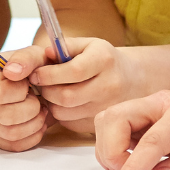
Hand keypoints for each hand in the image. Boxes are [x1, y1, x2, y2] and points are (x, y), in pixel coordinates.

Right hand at [0, 45, 51, 150]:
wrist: (40, 81)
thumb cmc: (36, 67)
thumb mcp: (36, 55)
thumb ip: (26, 59)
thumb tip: (12, 71)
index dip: (20, 92)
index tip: (29, 84)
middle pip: (4, 117)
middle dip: (31, 111)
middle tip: (40, 102)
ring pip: (10, 134)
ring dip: (34, 125)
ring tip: (42, 113)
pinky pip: (12, 145)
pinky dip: (31, 138)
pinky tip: (38, 125)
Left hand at [29, 35, 147, 133]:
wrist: (133, 80)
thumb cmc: (103, 60)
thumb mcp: (89, 44)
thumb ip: (66, 46)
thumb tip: (46, 53)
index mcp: (105, 60)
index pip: (73, 71)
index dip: (49, 74)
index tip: (36, 73)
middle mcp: (109, 86)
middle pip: (67, 96)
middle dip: (46, 90)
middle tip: (40, 83)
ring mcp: (106, 108)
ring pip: (64, 113)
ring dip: (50, 103)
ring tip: (52, 91)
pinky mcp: (100, 124)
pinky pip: (69, 123)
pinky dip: (61, 113)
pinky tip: (63, 102)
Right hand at [94, 89, 169, 169]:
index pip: (150, 141)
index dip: (133, 168)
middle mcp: (160, 102)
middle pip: (115, 118)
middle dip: (111, 152)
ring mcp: (147, 105)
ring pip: (108, 120)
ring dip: (109, 150)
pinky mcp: (140, 113)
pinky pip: (113, 126)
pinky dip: (113, 147)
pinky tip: (132, 162)